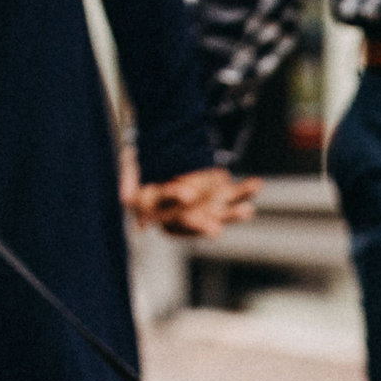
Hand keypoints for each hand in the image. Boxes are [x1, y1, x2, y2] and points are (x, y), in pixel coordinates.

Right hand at [129, 166, 261, 237]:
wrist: (170, 151)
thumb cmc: (145, 161)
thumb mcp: (131, 163)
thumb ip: (129, 177)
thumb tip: (123, 198)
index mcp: (161, 214)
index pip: (165, 216)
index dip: (174, 207)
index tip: (185, 196)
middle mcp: (184, 215)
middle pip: (194, 223)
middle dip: (204, 225)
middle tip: (215, 229)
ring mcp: (205, 208)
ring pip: (220, 214)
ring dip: (233, 214)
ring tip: (247, 210)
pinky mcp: (220, 197)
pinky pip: (235, 195)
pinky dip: (246, 191)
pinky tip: (257, 184)